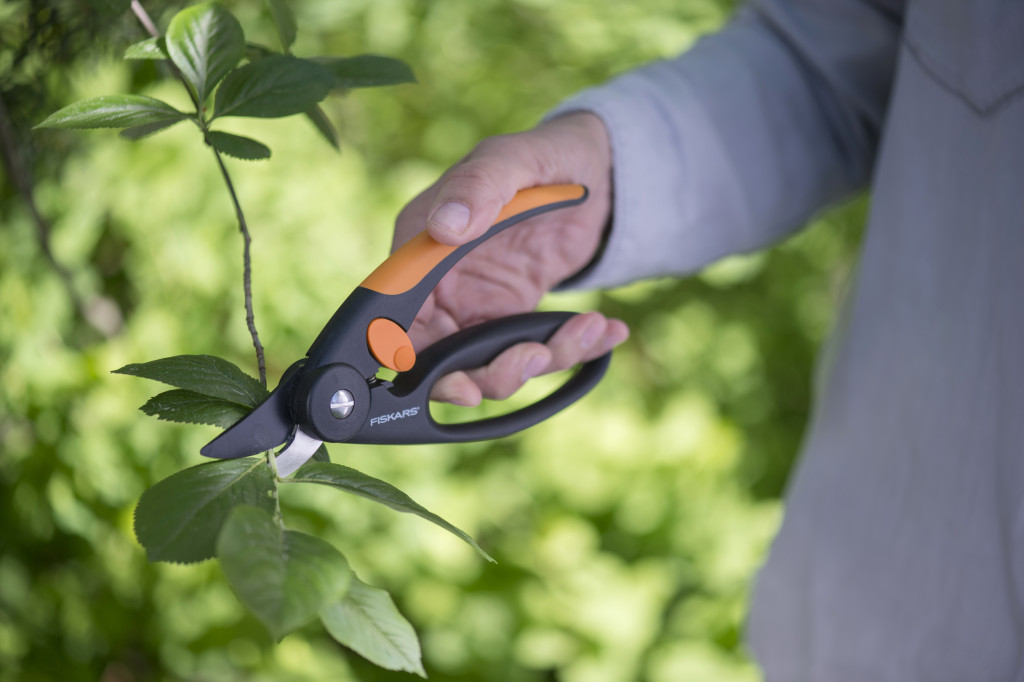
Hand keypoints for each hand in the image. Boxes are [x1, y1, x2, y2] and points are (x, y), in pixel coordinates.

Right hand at [393, 112, 629, 405]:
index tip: (460, 381)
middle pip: (441, 358)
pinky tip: (607, 331)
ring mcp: (476, 307)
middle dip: (487, 373)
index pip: (396, 316)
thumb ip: (478, 187)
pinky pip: (534, 352)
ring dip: (543, 359)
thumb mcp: (512, 160)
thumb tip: (446, 227)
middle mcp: (440, 286)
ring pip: (491, 365)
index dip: (414, 360)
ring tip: (589, 326)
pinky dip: (573, 350)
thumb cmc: (543, 157)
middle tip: (534, 357)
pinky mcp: (514, 318)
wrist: (596, 173)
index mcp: (421, 246)